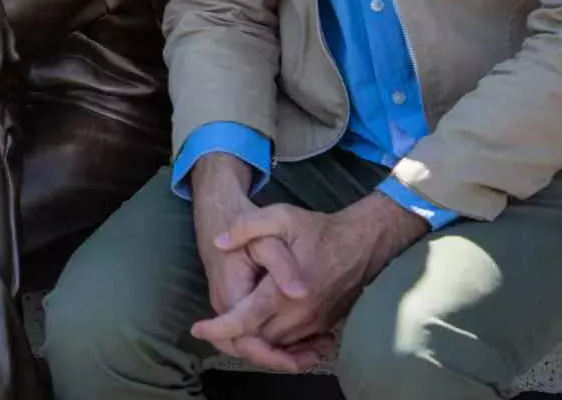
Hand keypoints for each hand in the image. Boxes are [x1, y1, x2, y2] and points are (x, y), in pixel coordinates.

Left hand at [189, 156, 321, 371]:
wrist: (363, 243)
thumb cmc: (319, 230)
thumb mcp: (280, 216)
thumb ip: (245, 227)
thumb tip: (218, 242)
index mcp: (283, 292)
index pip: (245, 321)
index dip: (219, 329)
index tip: (198, 329)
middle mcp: (299, 314)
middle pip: (258, 339)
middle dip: (233, 338)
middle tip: (211, 329)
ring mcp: (314, 323)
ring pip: (276, 345)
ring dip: (254, 341)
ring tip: (231, 330)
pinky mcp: (324, 326)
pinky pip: (296, 344)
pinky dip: (277, 343)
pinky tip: (262, 332)